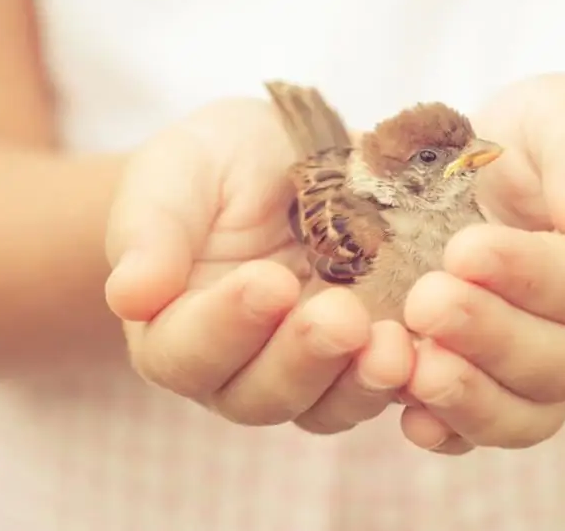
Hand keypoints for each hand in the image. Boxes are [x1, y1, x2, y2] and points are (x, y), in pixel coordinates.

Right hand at [104, 97, 412, 433]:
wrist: (293, 157)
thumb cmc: (221, 163)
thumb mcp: (178, 171)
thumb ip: (152, 229)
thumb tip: (129, 295)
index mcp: (176, 326)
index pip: (186, 352)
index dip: (226, 327)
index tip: (269, 282)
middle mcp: (241, 364)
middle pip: (260, 395)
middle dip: (303, 360)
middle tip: (342, 317)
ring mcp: (312, 367)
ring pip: (328, 406)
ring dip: (361, 383)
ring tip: (394, 345)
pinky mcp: (370, 356)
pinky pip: (390, 388)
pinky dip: (413, 379)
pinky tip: (436, 350)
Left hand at [399, 74, 564, 453]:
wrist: (531, 175)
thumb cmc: (557, 139)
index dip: (534, 275)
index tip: (466, 248)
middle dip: (494, 336)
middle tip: (427, 303)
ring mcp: (558, 370)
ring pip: (532, 411)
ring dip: (473, 398)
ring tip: (416, 371)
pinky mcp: (506, 389)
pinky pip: (492, 427)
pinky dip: (454, 431)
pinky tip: (412, 419)